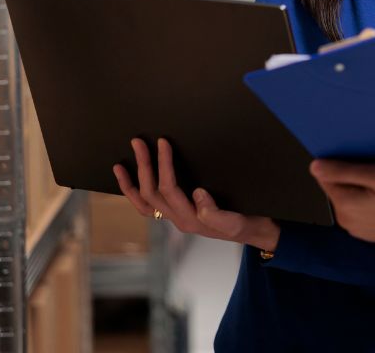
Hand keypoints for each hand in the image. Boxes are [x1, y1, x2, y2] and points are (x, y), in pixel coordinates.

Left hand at [114, 138, 280, 251]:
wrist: (253, 232)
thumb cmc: (246, 223)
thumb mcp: (236, 221)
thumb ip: (216, 213)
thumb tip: (198, 194)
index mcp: (191, 219)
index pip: (170, 189)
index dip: (164, 165)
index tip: (164, 143)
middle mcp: (178, 219)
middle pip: (152, 193)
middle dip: (143, 165)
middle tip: (138, 141)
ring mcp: (174, 217)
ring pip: (145, 201)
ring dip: (132, 180)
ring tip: (121, 163)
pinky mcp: (176, 213)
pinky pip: (147, 207)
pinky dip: (133, 193)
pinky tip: (127, 179)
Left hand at [309, 160, 374, 242]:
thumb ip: (344, 171)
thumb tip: (315, 166)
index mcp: (345, 206)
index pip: (326, 177)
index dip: (343, 166)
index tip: (365, 164)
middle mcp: (346, 222)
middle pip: (338, 190)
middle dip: (353, 179)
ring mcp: (357, 230)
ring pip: (349, 200)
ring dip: (362, 191)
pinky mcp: (369, 234)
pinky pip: (360, 212)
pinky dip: (369, 204)